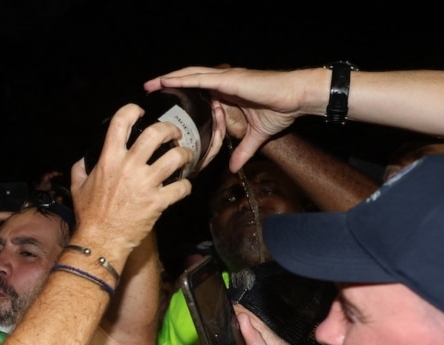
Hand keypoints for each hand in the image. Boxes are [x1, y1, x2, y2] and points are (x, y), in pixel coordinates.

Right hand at [70, 103, 191, 254]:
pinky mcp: (158, 202)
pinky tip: (183, 186)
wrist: (101, 240)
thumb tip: (84, 159)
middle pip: (156, 133)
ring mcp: (146, 184)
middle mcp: (129, 166)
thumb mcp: (78, 186)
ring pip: (176, 157)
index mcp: (109, 159)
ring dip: (185, 154)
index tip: (140, 112)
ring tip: (185, 156)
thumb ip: (81, 168)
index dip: (133, 110)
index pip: (121, 121)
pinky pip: (181, 187)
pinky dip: (186, 185)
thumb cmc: (90, 215)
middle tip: (174, 134)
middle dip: (170, 129)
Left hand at [144, 66, 311, 169]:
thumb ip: (242, 151)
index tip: (162, 103)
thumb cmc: (279, 111)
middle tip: (148, 90)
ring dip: (169, 79)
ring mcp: (225, 79)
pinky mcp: (229, 79)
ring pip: (190, 76)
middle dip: (167, 84)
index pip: (196, 92)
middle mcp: (222, 83)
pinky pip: (201, 79)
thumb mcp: (255, 137)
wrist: (295, 99)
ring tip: (151, 83)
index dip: (179, 95)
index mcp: (225, 94)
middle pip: (188, 81)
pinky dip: (183, 79)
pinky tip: (168, 80)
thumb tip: (233, 168)